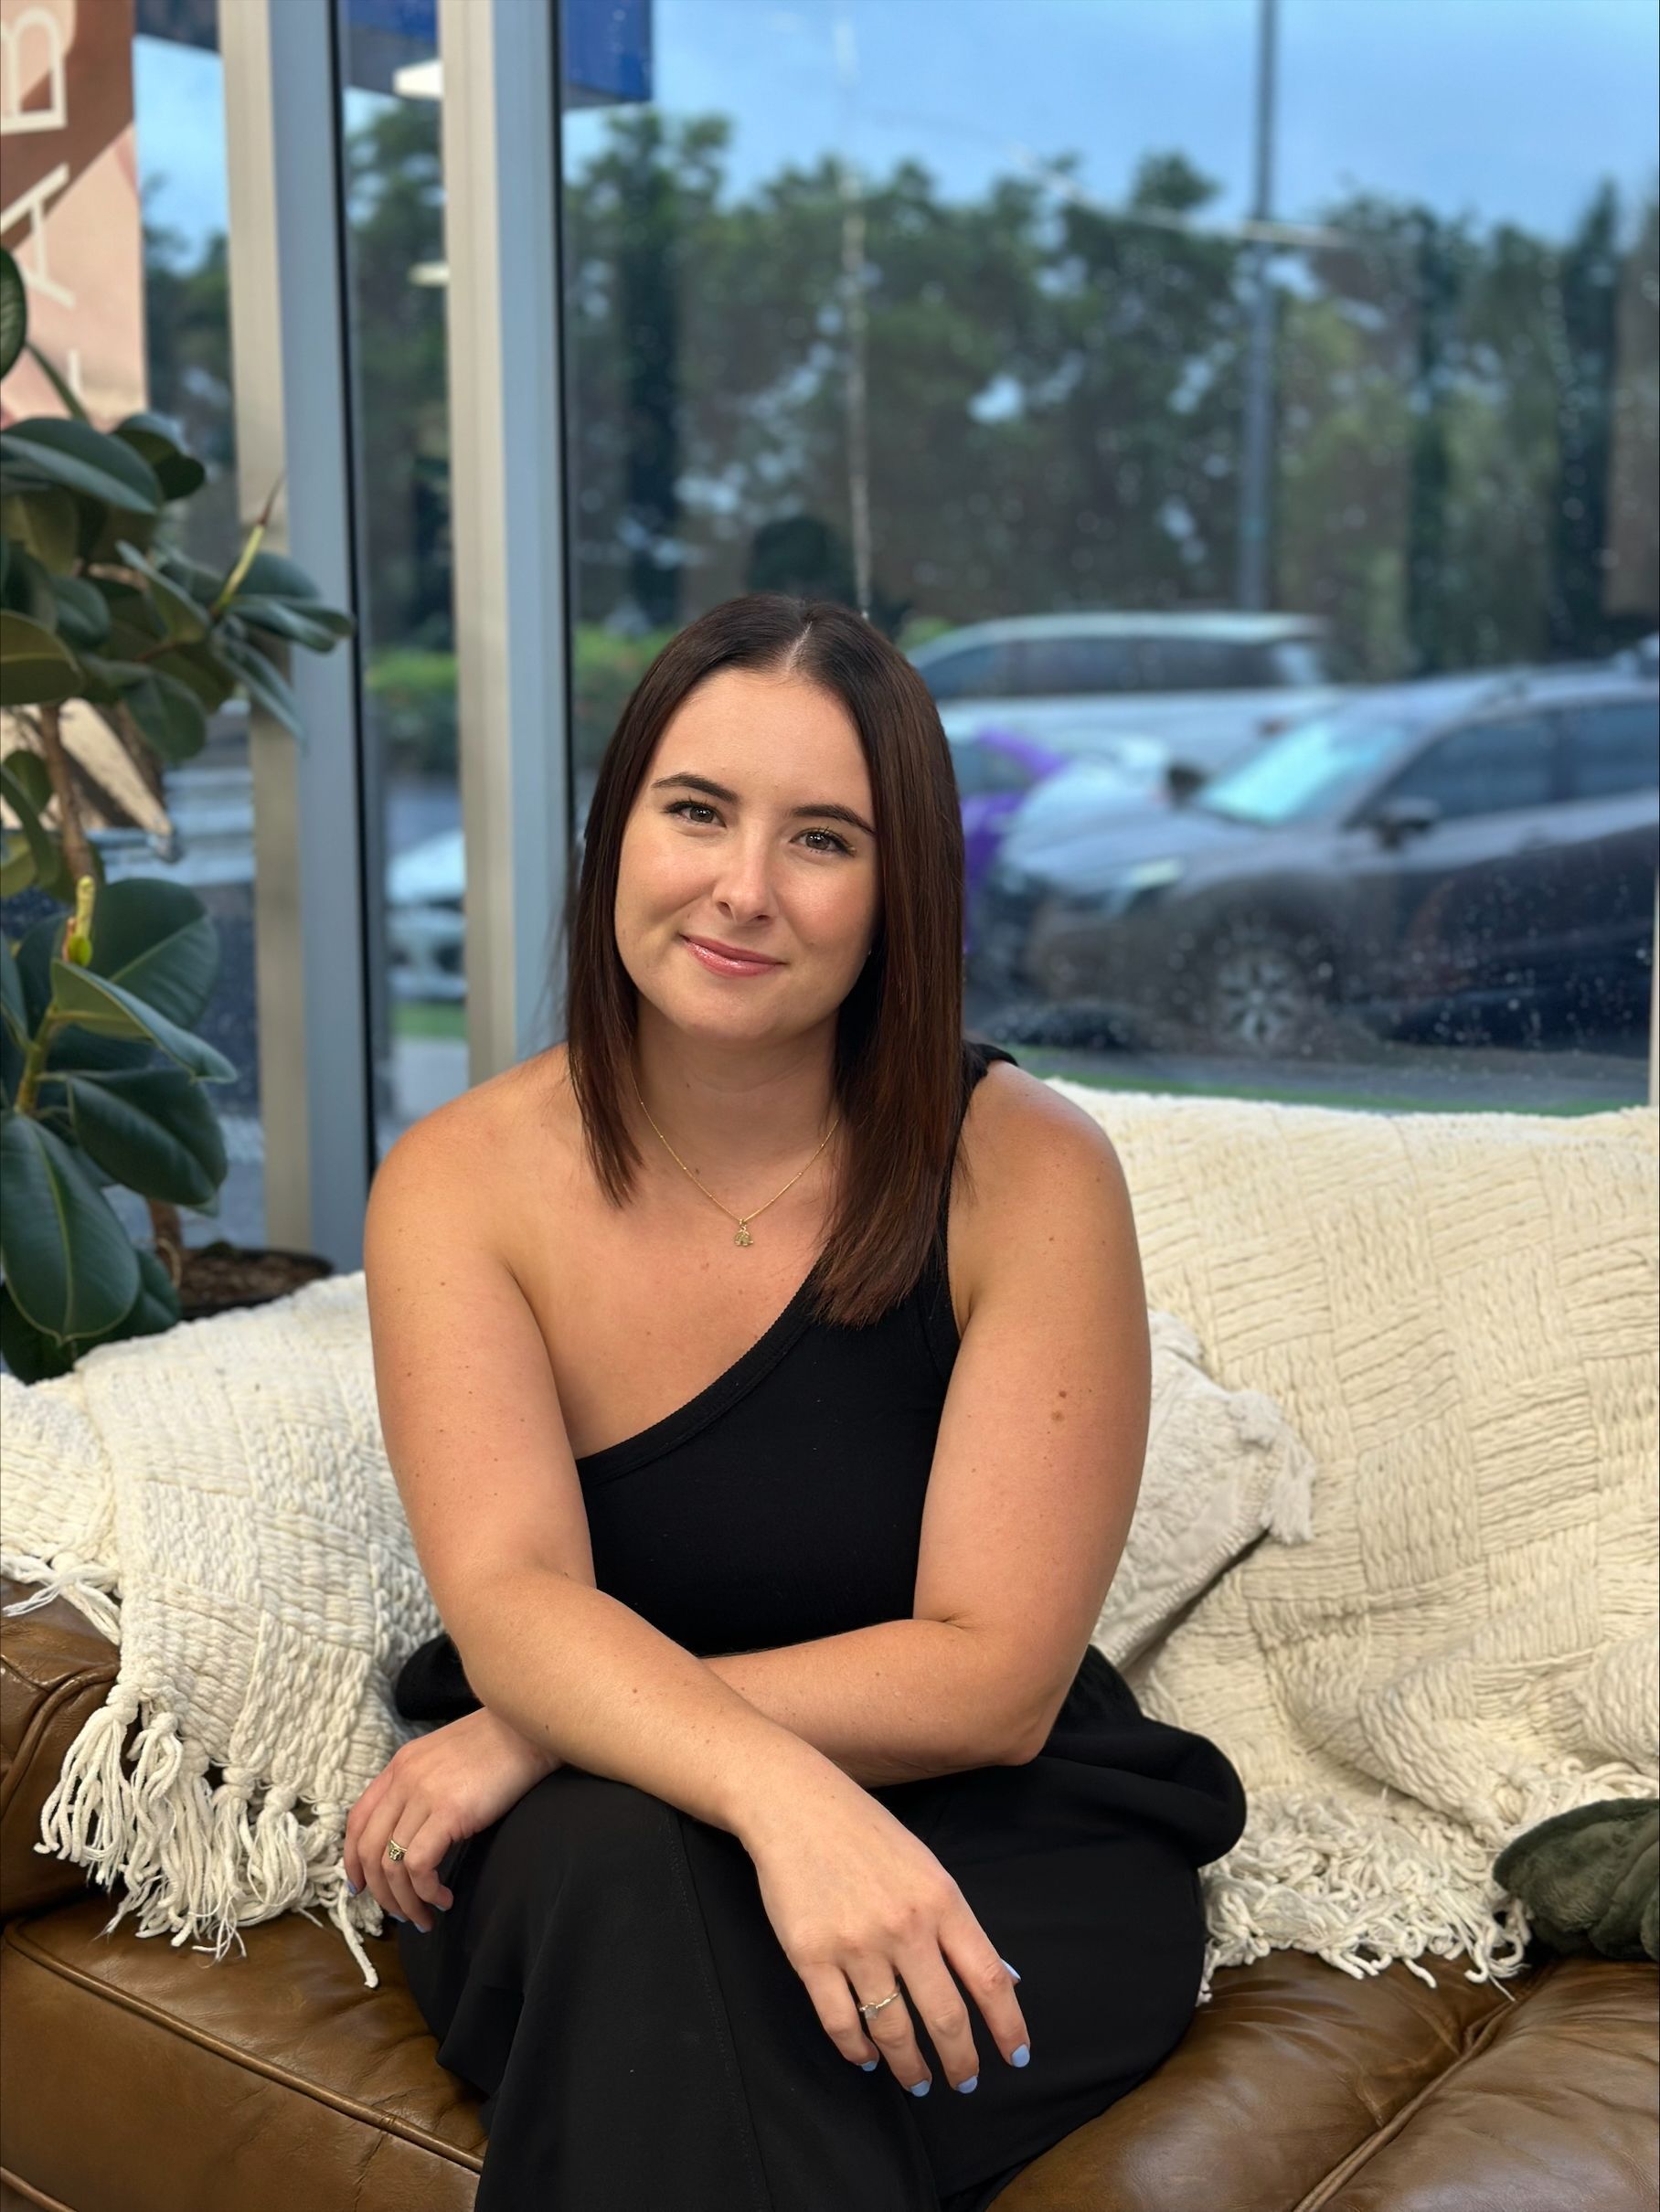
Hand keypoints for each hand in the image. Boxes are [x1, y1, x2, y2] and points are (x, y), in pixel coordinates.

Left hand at [344, 1706, 559, 1932]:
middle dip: (381, 1892)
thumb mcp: (445, 1758)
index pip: (357, 1820)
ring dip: (405, 1901)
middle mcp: (404, 1779)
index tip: (363, 1887)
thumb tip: (413, 1833)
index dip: (353, 1860)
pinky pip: (420, 1865)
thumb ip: (422, 1787)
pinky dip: (427, 1891)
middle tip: (402, 1914)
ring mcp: (424, 1794)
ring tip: (426, 1917)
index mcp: (400, 1766)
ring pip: (392, 1864)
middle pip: (369, 1849)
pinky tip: (445, 1898)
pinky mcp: (449, 1812)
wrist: (529, 1727)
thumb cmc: (497, 1744)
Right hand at [738, 1768, 1029, 2095]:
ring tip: (916, 2081)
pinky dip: (857, 2051)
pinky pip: (840, 2022)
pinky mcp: (811, 1957)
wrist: (796, 1805)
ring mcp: (857, 1944)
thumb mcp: (927, 1867)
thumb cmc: (866, 1834)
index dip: (1007, 2026)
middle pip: (945, 2014)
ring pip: (892, 2029)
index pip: (987, 1978)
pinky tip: (867, 2058)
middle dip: (960, 2059)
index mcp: (941, 1900)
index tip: (1016, 2058)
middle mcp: (905, 1926)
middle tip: (964, 2081)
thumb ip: (961, 1925)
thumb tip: (1003, 1977)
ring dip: (909, 2065)